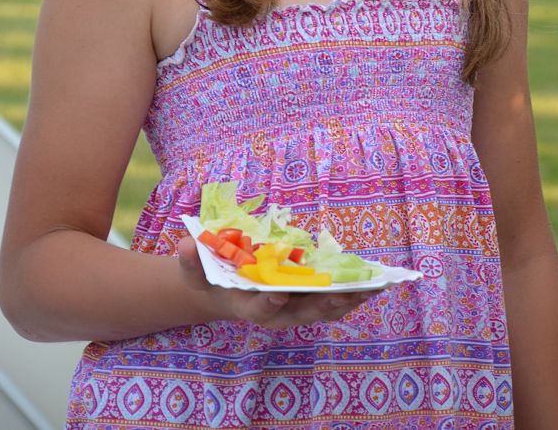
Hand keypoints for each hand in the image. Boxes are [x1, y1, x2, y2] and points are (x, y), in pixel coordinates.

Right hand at [176, 235, 377, 328]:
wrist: (225, 289)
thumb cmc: (211, 277)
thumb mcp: (194, 269)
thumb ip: (190, 260)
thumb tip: (186, 245)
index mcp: (247, 305)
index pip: (259, 308)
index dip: (268, 302)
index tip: (278, 293)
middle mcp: (274, 311)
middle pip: (300, 313)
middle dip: (321, 304)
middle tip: (341, 294)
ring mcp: (293, 308)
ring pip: (322, 309)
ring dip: (345, 301)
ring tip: (369, 288)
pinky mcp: (307, 300)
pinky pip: (332, 301)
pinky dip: (351, 295)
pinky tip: (372, 284)